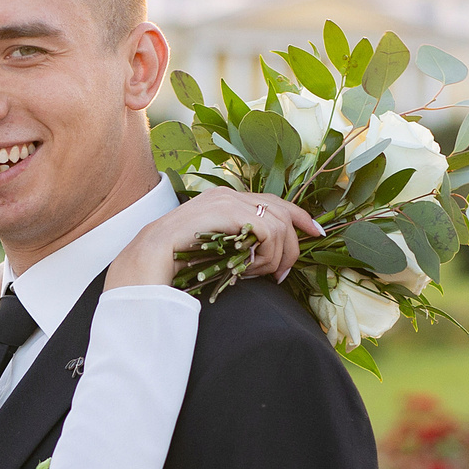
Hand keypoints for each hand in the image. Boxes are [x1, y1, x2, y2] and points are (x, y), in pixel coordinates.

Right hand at [106, 190, 318, 290]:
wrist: (152, 256)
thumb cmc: (179, 259)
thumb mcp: (218, 248)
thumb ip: (241, 245)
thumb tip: (269, 261)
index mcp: (227, 200)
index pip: (274, 201)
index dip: (300, 216)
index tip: (316, 233)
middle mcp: (229, 194)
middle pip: (282, 212)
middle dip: (293, 244)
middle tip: (283, 273)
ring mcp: (228, 200)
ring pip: (279, 224)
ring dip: (276, 256)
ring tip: (261, 274)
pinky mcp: (228, 211)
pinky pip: (267, 231)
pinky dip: (267, 254)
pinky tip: (252, 269)